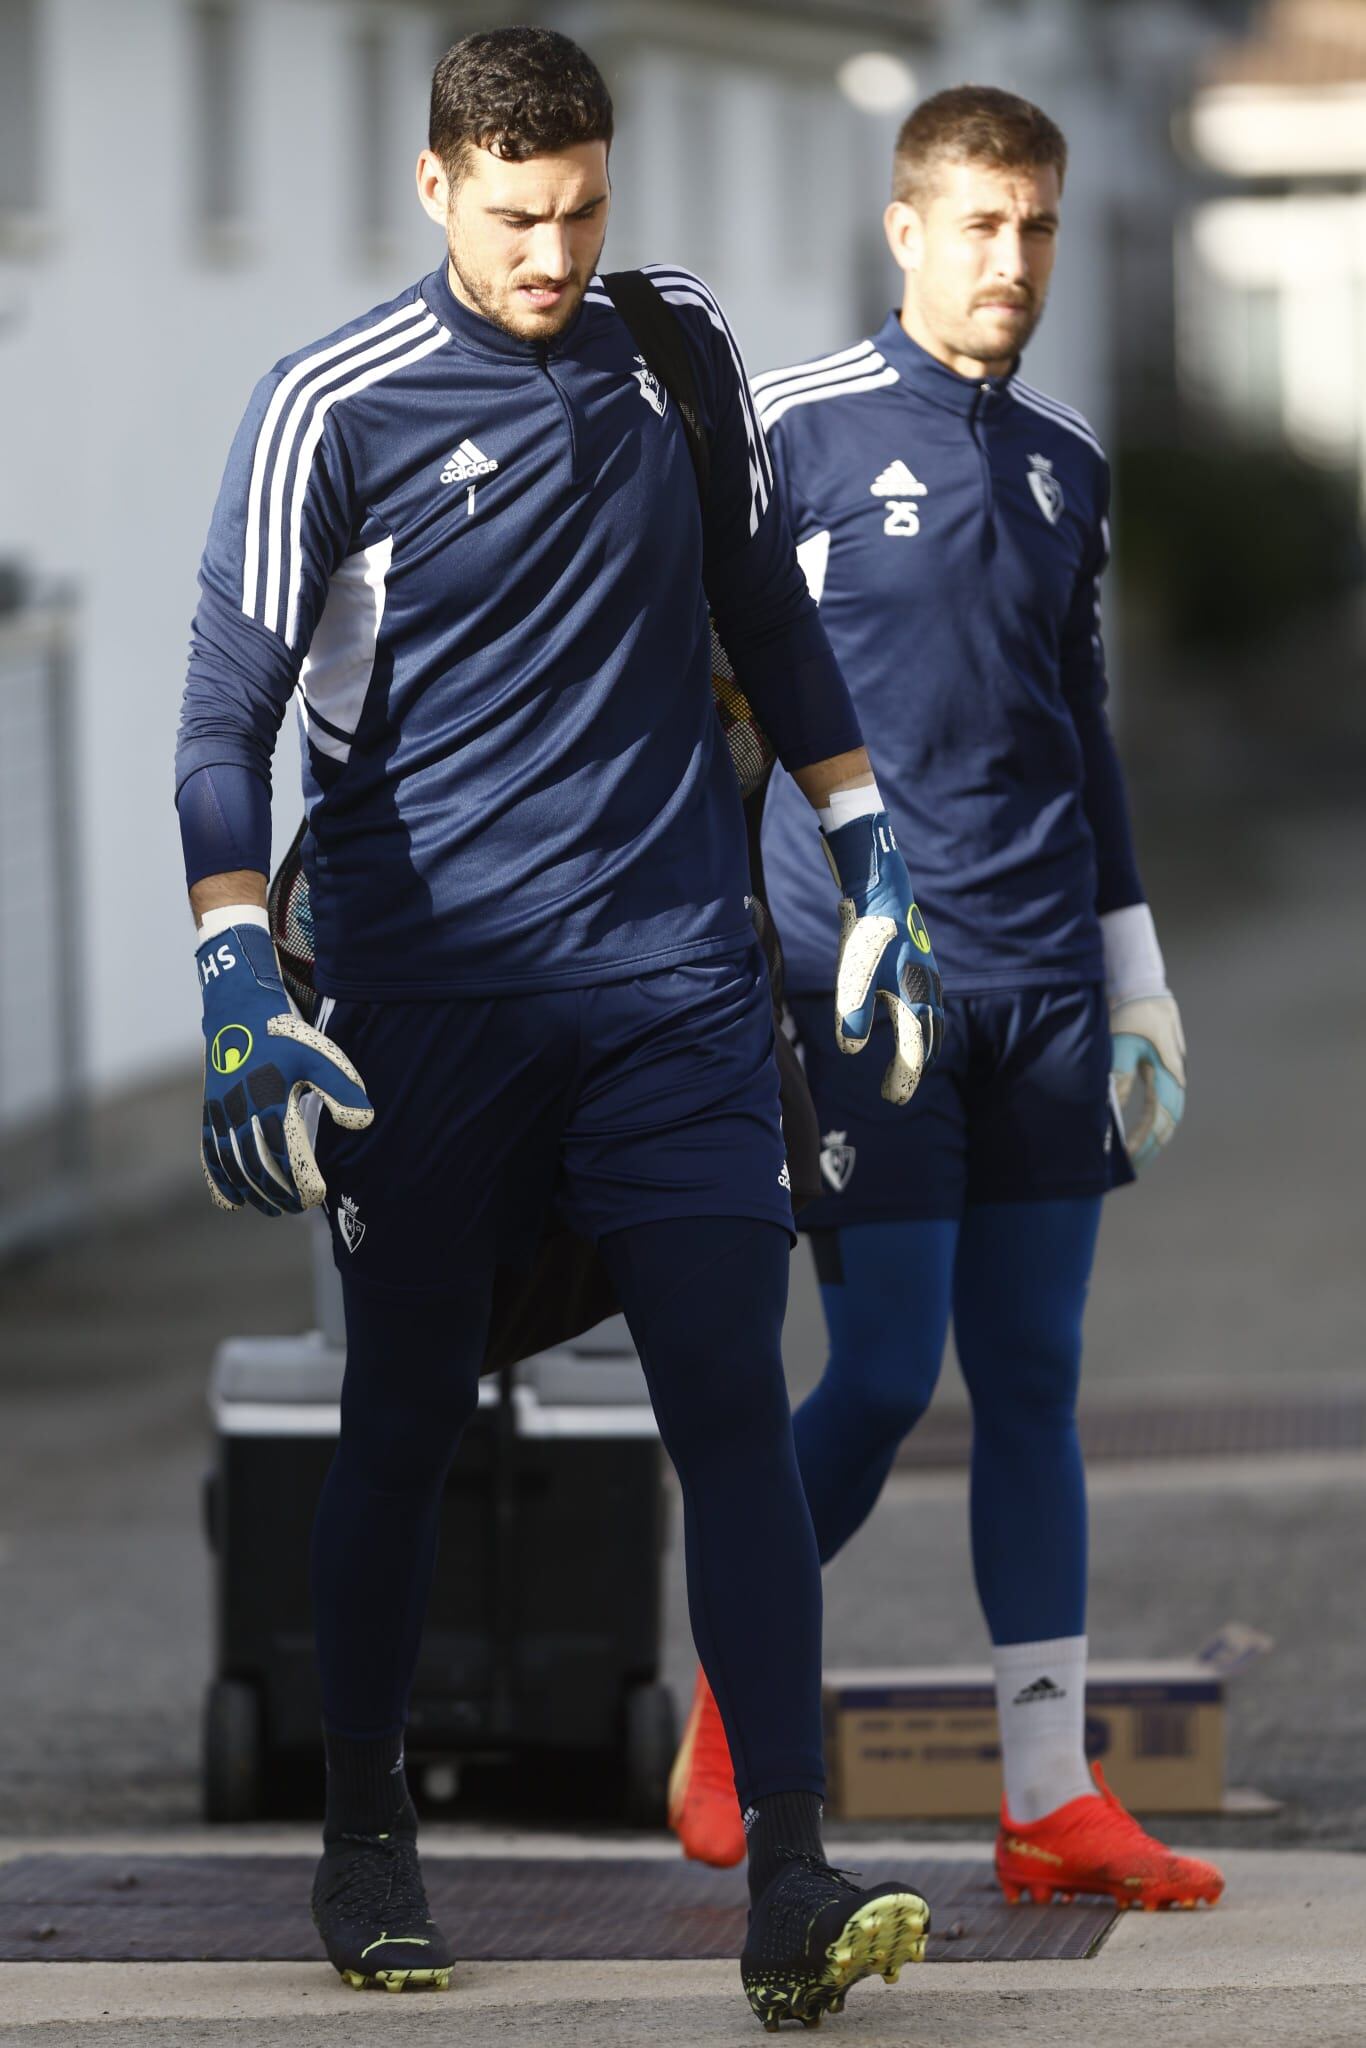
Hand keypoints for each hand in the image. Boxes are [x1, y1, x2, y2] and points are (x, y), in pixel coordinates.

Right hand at [197, 920, 372, 1214]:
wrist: (238, 1011)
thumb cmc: (286, 1035)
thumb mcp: (322, 1055)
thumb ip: (343, 1089)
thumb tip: (363, 1123)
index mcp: (271, 1098)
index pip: (284, 1153)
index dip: (300, 1180)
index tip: (318, 1197)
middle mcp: (241, 1110)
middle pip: (257, 1166)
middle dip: (278, 1193)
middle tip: (299, 1209)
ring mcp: (221, 1113)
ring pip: (232, 1165)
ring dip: (252, 1193)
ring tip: (273, 1209)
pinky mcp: (209, 1112)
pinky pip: (210, 1154)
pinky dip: (219, 1181)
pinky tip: (231, 1203)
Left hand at [821, 811, 942, 1103]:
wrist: (881, 887)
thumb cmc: (867, 931)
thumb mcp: (853, 973)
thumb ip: (853, 1013)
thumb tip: (851, 1052)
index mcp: (915, 997)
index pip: (914, 1051)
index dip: (904, 1078)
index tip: (892, 1101)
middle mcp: (927, 989)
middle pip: (928, 1039)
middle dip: (913, 1067)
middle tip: (894, 1091)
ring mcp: (926, 975)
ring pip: (931, 1020)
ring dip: (920, 1044)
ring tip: (906, 1061)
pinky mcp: (919, 962)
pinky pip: (926, 1001)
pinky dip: (920, 1020)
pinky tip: (904, 1017)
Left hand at [1111, 992, 1184, 1170]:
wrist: (1144, 990)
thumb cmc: (1131, 1017)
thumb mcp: (1121, 1048)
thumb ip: (1119, 1081)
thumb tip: (1111, 1114)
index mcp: (1168, 1076)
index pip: (1157, 1120)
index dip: (1142, 1142)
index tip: (1127, 1158)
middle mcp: (1175, 1080)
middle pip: (1167, 1123)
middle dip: (1150, 1147)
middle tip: (1132, 1168)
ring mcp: (1172, 1076)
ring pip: (1168, 1117)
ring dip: (1154, 1138)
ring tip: (1138, 1157)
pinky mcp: (1164, 1072)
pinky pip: (1162, 1105)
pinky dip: (1152, 1123)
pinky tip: (1140, 1133)